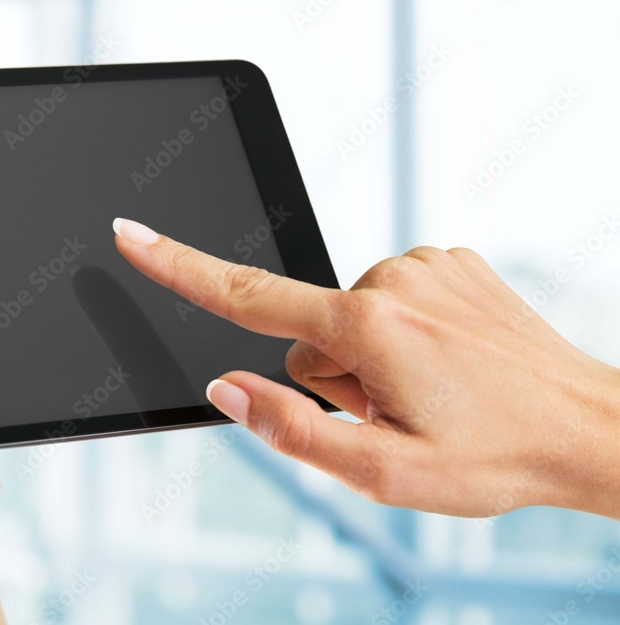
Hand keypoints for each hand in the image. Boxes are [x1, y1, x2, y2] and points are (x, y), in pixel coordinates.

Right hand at [113, 218, 619, 519]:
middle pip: (308, 332)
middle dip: (334, 378)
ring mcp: (425, 264)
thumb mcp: (383, 471)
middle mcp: (391, 277)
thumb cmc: (493, 456)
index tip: (131, 233)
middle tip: (396, 411)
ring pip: (349, 318)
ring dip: (371, 358)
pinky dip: (402, 334)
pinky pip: (390, 299)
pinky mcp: (449, 262)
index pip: (247, 295)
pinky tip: (446, 363)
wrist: (589, 427)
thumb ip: (292, 429)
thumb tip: (227, 387)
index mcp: (367, 326)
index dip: (178, 265)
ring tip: (430, 390)